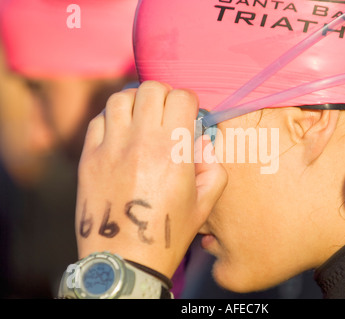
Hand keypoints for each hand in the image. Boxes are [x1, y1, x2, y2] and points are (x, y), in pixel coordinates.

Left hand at [75, 81, 226, 277]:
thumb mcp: (205, 204)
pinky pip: (99, 120)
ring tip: (141, 118)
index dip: (189, 102)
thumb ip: (214, 168)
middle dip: (164, 96)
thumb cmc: (168, 233)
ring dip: (136, 102)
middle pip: (151, 89)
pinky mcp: (89, 158)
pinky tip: (120, 133)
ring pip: (121, 98)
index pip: (181, 98)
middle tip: (166, 113)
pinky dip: (112, 118)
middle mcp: (141, 141)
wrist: (125, 259)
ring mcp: (111, 147)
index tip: (189, 115)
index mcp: (173, 150)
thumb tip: (203, 144)